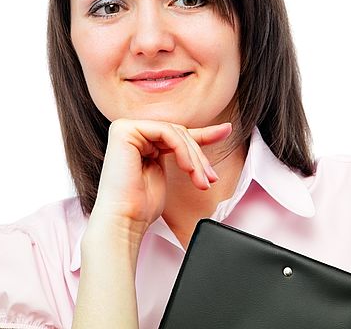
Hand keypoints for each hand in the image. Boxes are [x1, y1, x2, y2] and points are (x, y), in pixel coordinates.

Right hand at [89, 119, 231, 234]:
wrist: (124, 221)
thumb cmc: (143, 205)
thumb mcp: (174, 170)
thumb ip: (188, 150)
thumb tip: (220, 130)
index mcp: (140, 140)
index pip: (177, 133)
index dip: (205, 134)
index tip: (226, 132)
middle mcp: (131, 131)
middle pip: (178, 132)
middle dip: (199, 156)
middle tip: (210, 178)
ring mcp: (126, 128)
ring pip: (175, 132)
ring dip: (194, 158)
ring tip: (201, 180)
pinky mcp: (124, 130)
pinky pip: (166, 132)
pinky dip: (182, 150)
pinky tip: (187, 168)